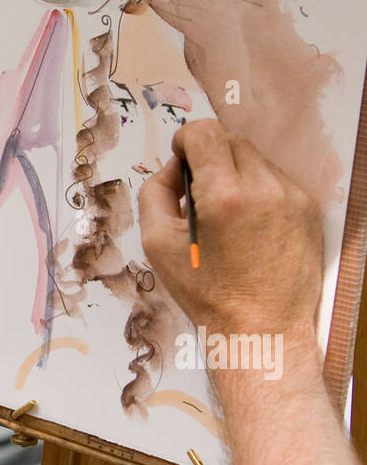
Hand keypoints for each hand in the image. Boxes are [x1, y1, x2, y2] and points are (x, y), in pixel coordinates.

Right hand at [138, 119, 322, 347]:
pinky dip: (258, 191)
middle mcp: (264, 189)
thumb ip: (156, 192)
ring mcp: (292, 198)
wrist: (263, 331)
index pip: (204, 132)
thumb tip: (174, 167)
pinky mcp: (309, 209)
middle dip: (209, 157)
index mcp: (224, 196)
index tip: (181, 161)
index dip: (185, 140)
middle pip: (230, 140)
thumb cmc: (207, 294)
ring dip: (234, 173)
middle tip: (198, 194)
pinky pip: (276, 180)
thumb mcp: (157, 243)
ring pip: (254, 159)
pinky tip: (249, 225)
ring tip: (226, 215)